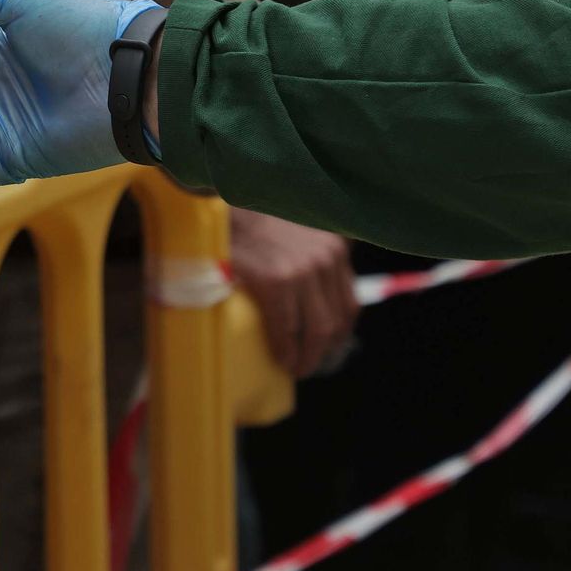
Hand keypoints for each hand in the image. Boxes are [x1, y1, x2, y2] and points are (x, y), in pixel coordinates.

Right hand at [230, 209, 359, 376]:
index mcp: (335, 247)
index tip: (325, 347)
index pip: (349, 301)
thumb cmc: (253, 217)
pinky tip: (281, 360)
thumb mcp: (298, 229)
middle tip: (308, 364)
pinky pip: (286, 327)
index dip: (338, 331)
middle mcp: (326, 258)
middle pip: (336, 320)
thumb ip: (312, 252)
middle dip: (324, 350)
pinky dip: (285, 350)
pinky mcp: (276, 281)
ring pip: (316, 329)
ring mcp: (302, 270)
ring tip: (296, 367)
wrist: (221, 202)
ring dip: (307, 356)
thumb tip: (310, 291)